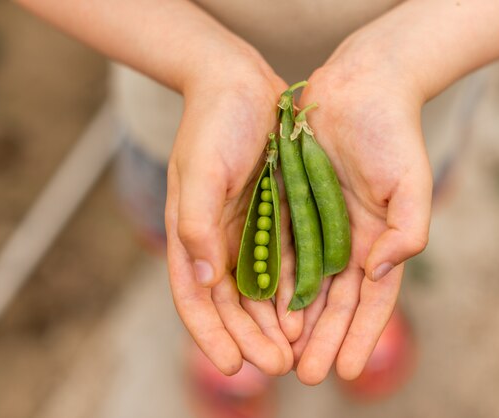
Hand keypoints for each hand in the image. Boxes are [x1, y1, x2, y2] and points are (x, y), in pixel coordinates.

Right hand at [165, 39, 302, 375]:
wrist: (240, 83)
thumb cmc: (214, 124)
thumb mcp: (201, 172)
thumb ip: (196, 227)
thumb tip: (206, 282)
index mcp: (190, 236)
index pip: (196, 299)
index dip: (212, 335)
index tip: (235, 367)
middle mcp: (216, 241)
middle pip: (232, 304)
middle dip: (252, 337)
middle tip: (279, 365)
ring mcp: (245, 231)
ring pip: (259, 290)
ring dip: (274, 322)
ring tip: (296, 350)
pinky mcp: (272, 217)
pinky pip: (283, 261)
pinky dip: (292, 288)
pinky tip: (308, 310)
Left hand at [291, 31, 432, 384]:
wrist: (360, 86)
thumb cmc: (393, 133)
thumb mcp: (411, 184)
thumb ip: (408, 233)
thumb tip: (382, 273)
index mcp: (382, 242)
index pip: (372, 301)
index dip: (361, 336)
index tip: (346, 370)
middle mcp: (351, 242)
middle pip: (336, 302)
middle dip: (324, 339)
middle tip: (307, 375)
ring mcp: (321, 226)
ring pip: (307, 284)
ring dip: (297, 320)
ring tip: (282, 353)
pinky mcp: (294, 207)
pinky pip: (283, 250)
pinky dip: (276, 280)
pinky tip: (264, 307)